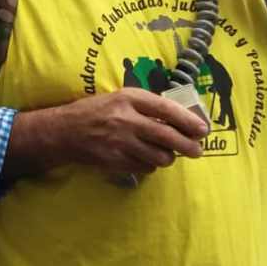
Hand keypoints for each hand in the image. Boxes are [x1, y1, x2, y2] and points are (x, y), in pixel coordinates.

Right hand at [21, 88, 206, 175]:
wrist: (63, 131)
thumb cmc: (95, 111)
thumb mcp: (119, 98)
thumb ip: (146, 106)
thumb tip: (181, 119)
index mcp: (128, 98)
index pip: (166, 109)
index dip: (188, 120)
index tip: (203, 129)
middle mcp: (125, 119)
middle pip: (168, 136)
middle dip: (188, 146)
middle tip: (197, 150)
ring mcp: (119, 142)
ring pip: (160, 156)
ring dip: (169, 157)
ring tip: (168, 154)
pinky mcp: (115, 160)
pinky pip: (145, 167)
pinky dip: (151, 165)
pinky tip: (146, 158)